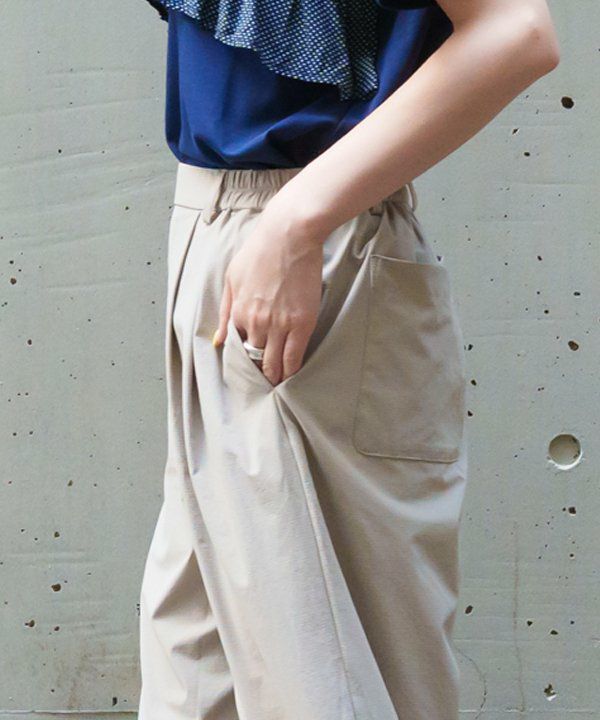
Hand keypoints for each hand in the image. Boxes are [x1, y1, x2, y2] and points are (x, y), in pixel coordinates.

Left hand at [212, 203, 325, 385]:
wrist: (289, 235)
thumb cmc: (259, 250)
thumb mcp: (232, 278)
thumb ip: (226, 312)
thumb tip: (219, 340)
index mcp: (238, 312)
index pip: (238, 348)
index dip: (243, 361)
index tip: (248, 369)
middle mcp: (256, 323)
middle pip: (256, 359)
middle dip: (259, 373)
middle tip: (263, 381)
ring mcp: (280, 325)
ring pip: (275, 363)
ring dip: (275, 375)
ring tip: (277, 383)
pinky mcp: (302, 323)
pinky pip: (294, 356)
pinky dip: (291, 370)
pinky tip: (291, 376)